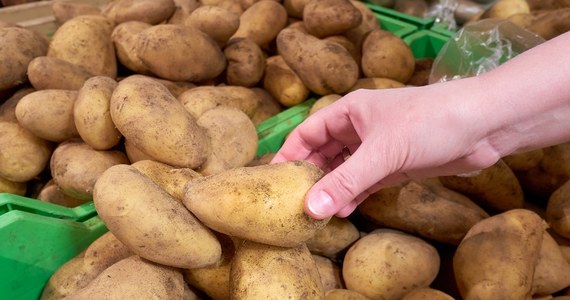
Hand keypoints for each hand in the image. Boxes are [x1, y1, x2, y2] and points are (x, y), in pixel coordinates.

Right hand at [272, 81, 500, 218]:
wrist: (482, 125)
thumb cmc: (429, 121)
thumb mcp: (382, 152)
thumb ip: (346, 181)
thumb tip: (312, 208)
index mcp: (349, 112)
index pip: (308, 132)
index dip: (289, 154)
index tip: (273, 179)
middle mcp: (359, 128)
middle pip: (324, 153)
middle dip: (311, 176)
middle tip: (293, 202)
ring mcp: (378, 147)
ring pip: (345, 170)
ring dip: (332, 190)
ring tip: (316, 214)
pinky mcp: (395, 165)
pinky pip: (366, 182)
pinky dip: (354, 195)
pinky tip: (343, 211)